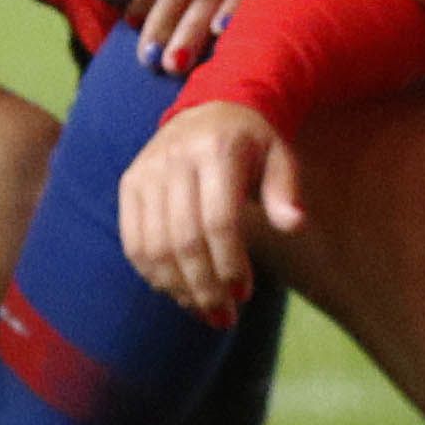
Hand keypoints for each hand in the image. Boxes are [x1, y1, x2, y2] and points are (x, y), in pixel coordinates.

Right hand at [120, 102, 299, 320]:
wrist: (208, 107)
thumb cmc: (252, 142)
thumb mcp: (280, 154)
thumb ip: (286, 190)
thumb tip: (295, 225)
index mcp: (217, 150)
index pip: (219, 220)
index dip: (230, 263)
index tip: (244, 294)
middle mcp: (175, 159)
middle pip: (184, 239)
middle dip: (204, 287)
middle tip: (224, 317)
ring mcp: (147, 172)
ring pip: (154, 246)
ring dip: (178, 289)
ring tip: (203, 312)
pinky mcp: (129, 184)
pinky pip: (133, 241)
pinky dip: (152, 274)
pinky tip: (177, 292)